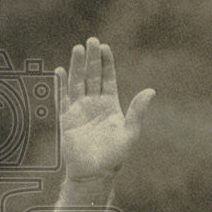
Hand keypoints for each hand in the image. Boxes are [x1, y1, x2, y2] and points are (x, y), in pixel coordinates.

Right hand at [56, 37, 153, 182]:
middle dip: (92, 58)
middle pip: (92, 76)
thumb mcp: (130, 131)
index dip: (107, 63)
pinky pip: (63, 96)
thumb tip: (151, 91)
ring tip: (77, 48)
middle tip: (92, 40)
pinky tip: (60, 70)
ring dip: (77, 65)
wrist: (95, 171)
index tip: (105, 47)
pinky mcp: (67, 116)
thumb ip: (138, 110)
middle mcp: (95, 104)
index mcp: (111, 105)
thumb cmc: (115, 155)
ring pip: (78, 82)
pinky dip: (62, 83)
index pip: (108, 78)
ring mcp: (80, 109)